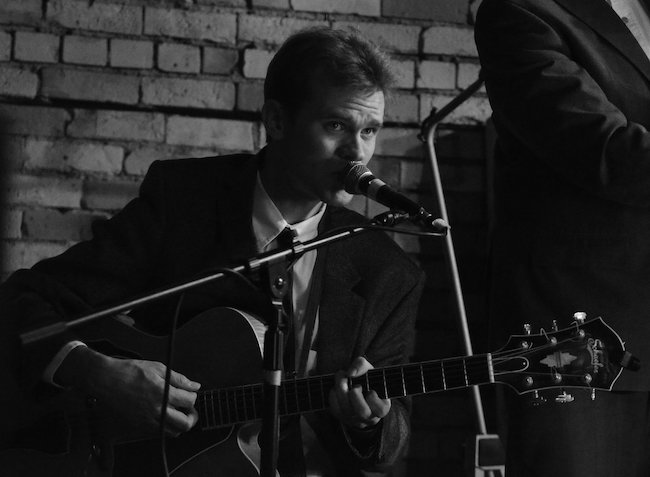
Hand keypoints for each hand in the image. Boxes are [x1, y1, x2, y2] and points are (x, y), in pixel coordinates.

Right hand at [59, 347, 200, 436]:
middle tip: (188, 408)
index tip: (190, 392)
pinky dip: (165, 426)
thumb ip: (179, 379)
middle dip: (191, 415)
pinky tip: (163, 414)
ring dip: (179, 423)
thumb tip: (194, 385)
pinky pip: (159, 433)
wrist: (107, 380)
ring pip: (173, 432)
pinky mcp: (139, 426)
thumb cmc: (130, 372)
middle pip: (185, 424)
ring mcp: (148, 421)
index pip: (190, 401)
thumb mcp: (158, 368)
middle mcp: (157, 410)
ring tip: (177, 411)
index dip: (193, 396)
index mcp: (163, 394)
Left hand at [329, 356, 390, 428]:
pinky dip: (334, 396)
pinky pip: (335, 409)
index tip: (370, 390)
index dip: (374, 399)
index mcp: (381, 406)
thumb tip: (350, 373)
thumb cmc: (365, 380)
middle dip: (356, 396)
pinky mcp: (342, 417)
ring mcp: (355, 420)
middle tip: (354, 386)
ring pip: (347, 411)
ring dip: (342, 392)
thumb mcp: (368, 369)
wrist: (354, 385)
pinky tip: (336, 388)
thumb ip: (361, 365)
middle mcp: (369, 417)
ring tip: (342, 379)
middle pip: (362, 412)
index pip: (381, 409)